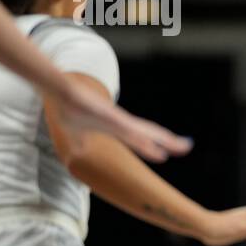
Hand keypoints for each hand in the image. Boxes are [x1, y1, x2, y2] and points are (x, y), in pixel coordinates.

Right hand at [47, 82, 191, 162]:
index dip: (155, 145)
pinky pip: (127, 128)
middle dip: (169, 141)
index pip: (141, 137)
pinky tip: (151, 142)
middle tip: (188, 146)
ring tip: (179, 146)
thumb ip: (80, 142)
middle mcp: (121, 122)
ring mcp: (116, 119)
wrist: (58, 92)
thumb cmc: (67, 109)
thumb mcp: (75, 133)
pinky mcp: (107, 115)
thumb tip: (79, 150)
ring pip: (143, 131)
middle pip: (149, 133)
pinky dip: (139, 136)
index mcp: (116, 127)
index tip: (167, 153)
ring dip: (160, 139)